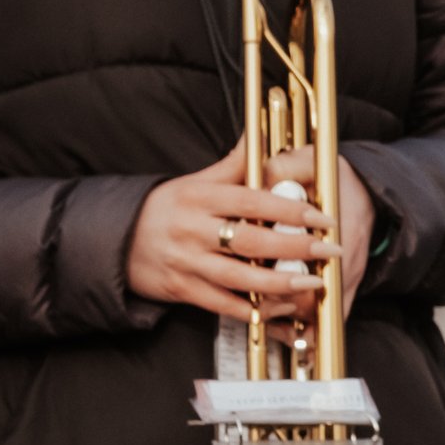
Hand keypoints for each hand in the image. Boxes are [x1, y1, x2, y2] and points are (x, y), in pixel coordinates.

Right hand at [125, 140, 366, 323]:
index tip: (323, 216)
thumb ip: (232, 165)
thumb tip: (258, 134)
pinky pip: (222, 304)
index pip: (252, 201)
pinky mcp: (181, 290)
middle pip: (251, 241)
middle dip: (295, 247)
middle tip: (330, 251)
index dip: (291, 210)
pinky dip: (252, 309)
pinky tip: (279, 308)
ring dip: (279, 283)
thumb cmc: (165, 209)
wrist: (114, 241)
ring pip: (239, 277)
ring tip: (312, 283)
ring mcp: (186, 262)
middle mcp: (193, 230)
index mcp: (200, 198)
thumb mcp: (195, 182)